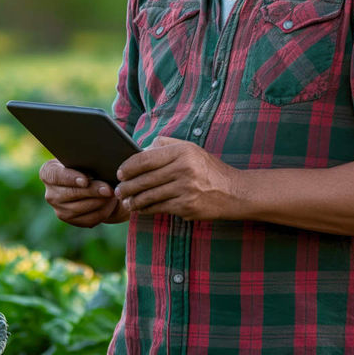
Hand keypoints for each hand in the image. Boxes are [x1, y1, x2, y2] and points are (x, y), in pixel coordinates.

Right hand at [40, 159, 120, 227]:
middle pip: (71, 194)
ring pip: (81, 208)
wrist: (88, 180)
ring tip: (113, 194)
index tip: (85, 181)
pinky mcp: (71, 221)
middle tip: (108, 189)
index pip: (55, 176)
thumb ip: (86, 161)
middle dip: (92, 191)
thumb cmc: (85, 164)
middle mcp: (50, 194)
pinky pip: (88, 219)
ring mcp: (59, 210)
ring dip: (100, 202)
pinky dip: (102, 211)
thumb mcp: (83, 158)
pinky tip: (111, 203)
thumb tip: (100, 167)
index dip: (70, 178)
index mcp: (48, 173)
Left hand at [114, 136, 240, 220]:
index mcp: (182, 152)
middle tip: (118, 190)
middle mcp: (184, 169)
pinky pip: (159, 208)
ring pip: (149, 196)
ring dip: (133, 200)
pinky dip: (146, 209)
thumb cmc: (208, 169)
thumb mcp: (191, 149)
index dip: (128, 166)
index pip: (146, 158)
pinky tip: (140, 208)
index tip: (120, 172)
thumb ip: (165, 146)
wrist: (234, 192)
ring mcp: (185, 189)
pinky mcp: (187, 207)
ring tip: (126, 201)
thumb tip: (140, 149)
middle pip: (144, 179)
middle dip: (127, 186)